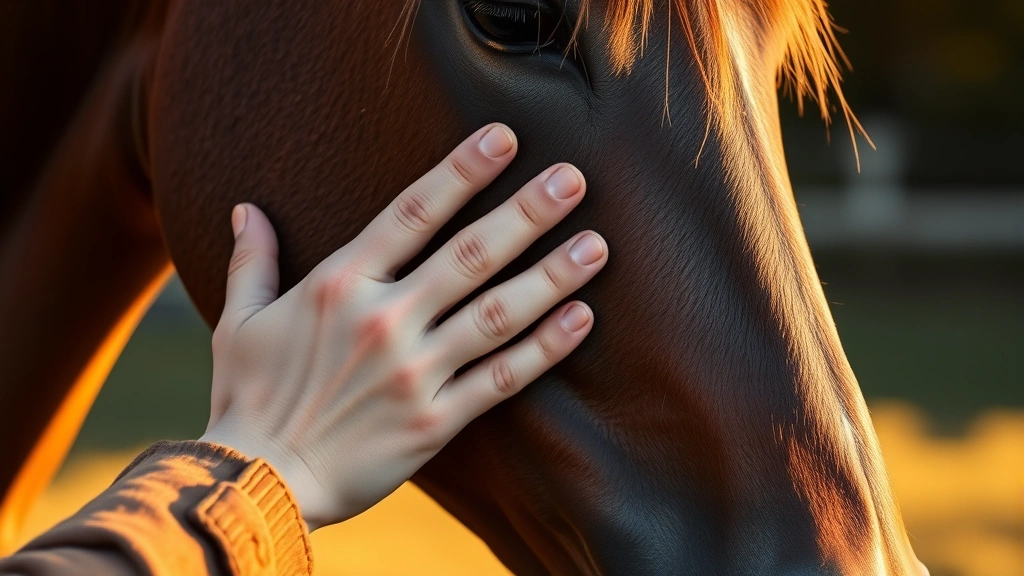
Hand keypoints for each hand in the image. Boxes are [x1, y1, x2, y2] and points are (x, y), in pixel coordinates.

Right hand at [198, 123, 607, 529]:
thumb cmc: (247, 398)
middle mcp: (385, 320)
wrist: (259, 482)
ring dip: (552, 276)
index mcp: (340, 284)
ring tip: (596, 245)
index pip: (412, 213)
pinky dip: (544, 349)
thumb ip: (253, 261)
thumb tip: (246, 210)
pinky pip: (501, 379)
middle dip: (527, 213)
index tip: (504, 138)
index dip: (462, 172)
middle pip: (472, 255)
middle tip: (574, 180)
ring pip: (498, 314)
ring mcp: (415, 371)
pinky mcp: (436, 421)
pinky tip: (581, 319)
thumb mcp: (239, 322)